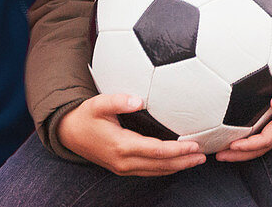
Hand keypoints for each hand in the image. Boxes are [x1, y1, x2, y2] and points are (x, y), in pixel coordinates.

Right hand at [58, 93, 206, 175]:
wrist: (69, 133)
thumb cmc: (85, 116)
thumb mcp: (98, 103)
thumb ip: (118, 101)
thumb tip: (139, 100)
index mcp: (121, 145)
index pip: (156, 151)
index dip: (177, 149)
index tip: (193, 144)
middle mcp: (124, 161)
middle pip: (160, 165)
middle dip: (183, 161)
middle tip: (203, 156)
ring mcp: (123, 168)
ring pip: (156, 171)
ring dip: (178, 167)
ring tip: (196, 160)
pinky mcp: (122, 168)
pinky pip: (149, 171)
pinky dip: (165, 168)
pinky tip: (177, 162)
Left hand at [214, 62, 271, 161]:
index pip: (266, 139)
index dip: (248, 144)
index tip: (231, 145)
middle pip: (261, 148)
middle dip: (240, 154)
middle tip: (219, 156)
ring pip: (263, 145)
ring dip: (244, 151)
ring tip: (224, 152)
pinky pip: (266, 137)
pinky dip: (251, 142)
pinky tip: (238, 138)